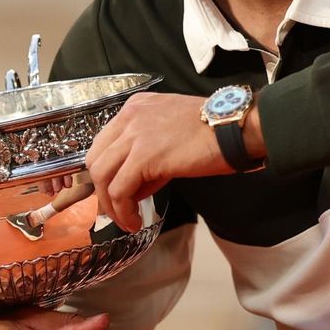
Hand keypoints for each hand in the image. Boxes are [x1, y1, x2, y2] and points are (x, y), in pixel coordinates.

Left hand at [86, 92, 252, 231]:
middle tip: (116, 212)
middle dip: (102, 191)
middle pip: (96, 159)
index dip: (106, 173)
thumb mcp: (171, 133)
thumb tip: (136, 187)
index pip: (104, 143)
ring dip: (111, 205)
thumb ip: (148, 153)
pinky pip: (120, 189)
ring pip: (102, 175)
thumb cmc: (212, 133)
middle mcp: (129, 117)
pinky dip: (123, 210)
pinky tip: (135, 222)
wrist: (234, 128)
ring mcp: (134, 134)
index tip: (115, 195)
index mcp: (135, 108)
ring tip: (126, 222)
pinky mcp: (144, 156)